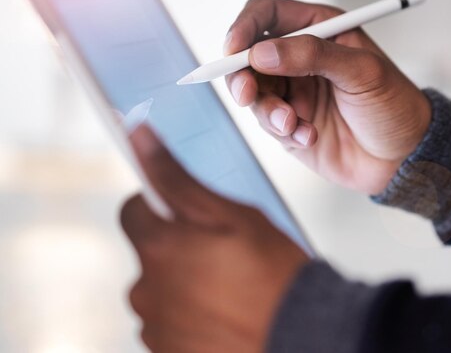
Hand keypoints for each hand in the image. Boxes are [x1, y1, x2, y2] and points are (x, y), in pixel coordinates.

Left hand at [121, 125, 307, 352]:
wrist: (300, 335)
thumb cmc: (273, 274)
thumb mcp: (231, 213)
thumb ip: (176, 176)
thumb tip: (140, 136)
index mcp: (157, 249)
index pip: (134, 210)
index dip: (164, 204)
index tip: (191, 212)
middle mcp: (146, 291)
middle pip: (152, 251)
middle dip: (179, 245)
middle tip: (225, 251)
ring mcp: (157, 327)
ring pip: (164, 288)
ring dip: (187, 282)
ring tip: (230, 286)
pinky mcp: (169, 352)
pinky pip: (172, 322)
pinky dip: (191, 314)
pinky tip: (225, 311)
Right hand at [225, 0, 431, 193]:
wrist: (405, 156)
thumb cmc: (395, 105)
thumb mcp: (362, 71)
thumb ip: (312, 56)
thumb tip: (261, 52)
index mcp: (319, 29)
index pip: (266, 14)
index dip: (244, 27)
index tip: (234, 49)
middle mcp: (299, 58)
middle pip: (247, 54)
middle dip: (241, 74)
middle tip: (247, 94)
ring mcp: (292, 91)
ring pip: (253, 92)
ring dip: (267, 110)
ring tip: (293, 124)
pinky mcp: (289, 123)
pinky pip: (268, 122)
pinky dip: (284, 130)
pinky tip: (310, 135)